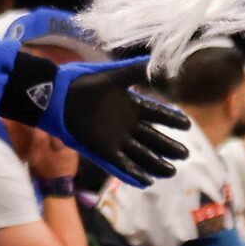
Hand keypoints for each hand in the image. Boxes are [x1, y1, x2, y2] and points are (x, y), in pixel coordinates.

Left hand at [6, 54, 192, 187]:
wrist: (58, 96)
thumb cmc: (84, 83)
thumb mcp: (113, 75)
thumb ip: (136, 71)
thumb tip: (158, 64)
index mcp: (132, 106)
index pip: (158, 114)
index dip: (172, 119)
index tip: (187, 125)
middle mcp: (127, 125)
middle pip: (153, 138)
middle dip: (168, 147)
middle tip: (185, 154)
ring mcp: (116, 139)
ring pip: (141, 154)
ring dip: (155, 163)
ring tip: (170, 172)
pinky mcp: (102, 150)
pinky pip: (121, 164)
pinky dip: (133, 173)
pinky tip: (146, 181)